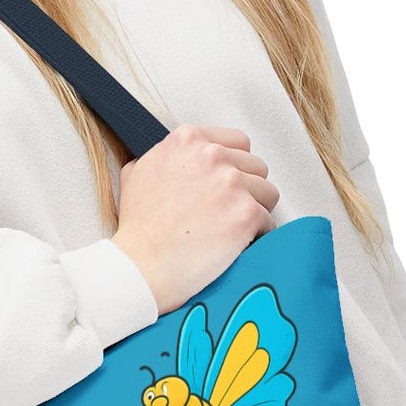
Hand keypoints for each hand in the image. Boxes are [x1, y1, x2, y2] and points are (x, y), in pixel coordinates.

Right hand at [112, 124, 277, 311]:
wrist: (140, 265)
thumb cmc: (138, 228)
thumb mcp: (137, 174)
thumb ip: (163, 157)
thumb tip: (174, 158)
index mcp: (187, 140)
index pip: (237, 142)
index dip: (234, 166)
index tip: (227, 184)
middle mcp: (211, 156)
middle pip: (256, 166)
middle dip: (246, 189)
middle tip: (228, 211)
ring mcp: (231, 183)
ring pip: (267, 192)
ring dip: (254, 210)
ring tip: (232, 228)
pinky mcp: (245, 214)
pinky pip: (268, 221)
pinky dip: (256, 235)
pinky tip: (237, 244)